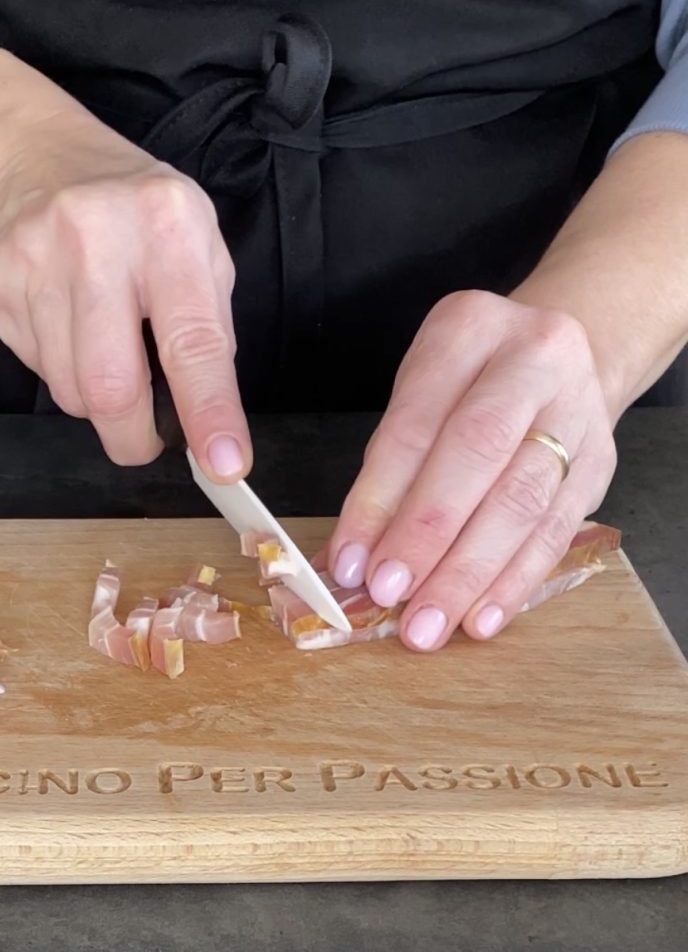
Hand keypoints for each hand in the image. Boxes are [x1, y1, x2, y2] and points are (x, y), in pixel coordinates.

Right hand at [0, 110, 250, 479]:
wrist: (32, 158)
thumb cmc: (137, 212)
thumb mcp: (198, 243)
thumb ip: (208, 325)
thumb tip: (205, 419)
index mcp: (167, 226)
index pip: (192, 339)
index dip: (209, 410)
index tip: (224, 465)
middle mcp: (95, 239)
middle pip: (110, 386)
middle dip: (133, 437)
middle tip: (146, 442)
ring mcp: (32, 261)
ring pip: (68, 391)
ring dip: (96, 399)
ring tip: (104, 348)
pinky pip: (35, 370)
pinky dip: (60, 369)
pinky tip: (65, 323)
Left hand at [324, 289, 616, 650]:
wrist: (554, 358)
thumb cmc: (466, 381)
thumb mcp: (419, 393)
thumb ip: (390, 466)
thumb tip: (354, 556)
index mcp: (467, 329)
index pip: (414, 424)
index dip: (378, 499)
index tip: (351, 561)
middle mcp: (532, 360)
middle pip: (477, 456)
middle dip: (427, 536)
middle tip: (390, 595)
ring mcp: (577, 410)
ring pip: (523, 500)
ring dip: (469, 573)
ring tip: (429, 622)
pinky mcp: (600, 462)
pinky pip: (558, 530)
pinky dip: (514, 580)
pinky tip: (481, 617)